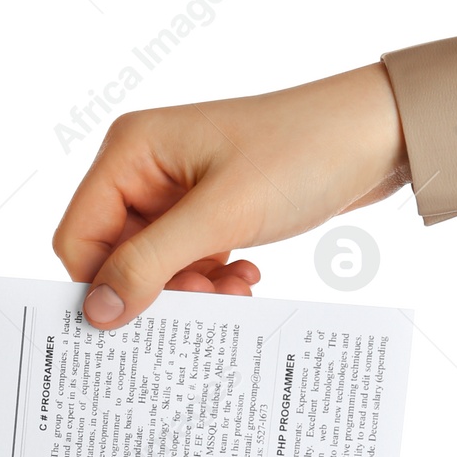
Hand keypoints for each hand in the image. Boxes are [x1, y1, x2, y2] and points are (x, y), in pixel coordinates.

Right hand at [52, 62, 409, 327]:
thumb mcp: (222, 215)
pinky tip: (246, 275)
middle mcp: (145, 167)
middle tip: (204, 302)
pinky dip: (211, 280)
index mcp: (131, 151)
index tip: (138, 321)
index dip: (101, 283)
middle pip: (116, 256)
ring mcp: (177, 190)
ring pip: (154, 266)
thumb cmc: (303, 153)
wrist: (377, 135)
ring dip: (190, 290)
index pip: (79, 237)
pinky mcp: (210, 209)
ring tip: (235, 290)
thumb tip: (95, 312)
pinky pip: (188, 262)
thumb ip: (150, 264)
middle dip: (157, 290)